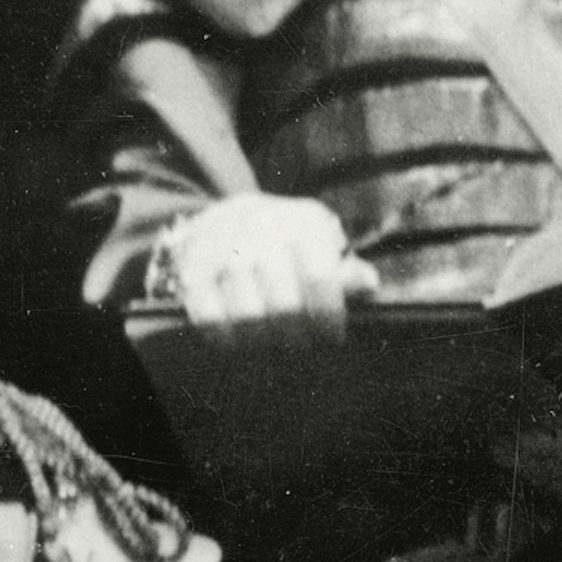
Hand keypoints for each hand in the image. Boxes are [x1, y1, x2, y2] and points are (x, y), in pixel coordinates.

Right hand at [162, 194, 378, 349]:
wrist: (228, 217)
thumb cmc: (288, 243)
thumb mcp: (322, 246)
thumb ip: (345, 271)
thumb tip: (368, 283)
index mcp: (304, 221)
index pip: (321, 279)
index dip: (328, 318)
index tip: (331, 337)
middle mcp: (263, 227)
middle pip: (284, 306)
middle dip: (297, 337)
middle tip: (300, 344)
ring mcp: (224, 245)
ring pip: (248, 317)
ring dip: (264, 341)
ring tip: (273, 343)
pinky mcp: (193, 266)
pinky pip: (210, 318)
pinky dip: (226, 339)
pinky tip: (241, 339)